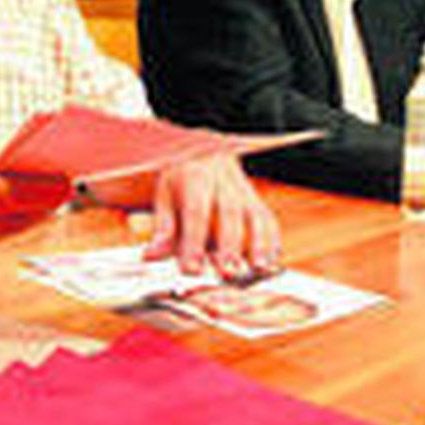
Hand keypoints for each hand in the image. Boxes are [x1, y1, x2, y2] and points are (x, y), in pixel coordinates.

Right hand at [0, 134, 68, 268]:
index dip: (42, 189)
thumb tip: (25, 167)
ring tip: (48, 192)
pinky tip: (12, 209)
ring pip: (4, 232)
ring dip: (25, 214)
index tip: (67, 178)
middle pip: (13, 218)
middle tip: (67, 181)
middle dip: (42, 201)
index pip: (6, 195)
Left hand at [144, 154, 280, 277]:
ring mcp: (243, 189)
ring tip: (257, 269)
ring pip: (255, 215)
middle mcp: (222, 180)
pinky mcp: (256, 200)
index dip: (194, 241)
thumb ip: (162, 228)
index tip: (191, 268)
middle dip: (229, 246)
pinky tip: (269, 262)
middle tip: (227, 273)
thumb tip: (152, 255)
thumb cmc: (182, 178)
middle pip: (229, 213)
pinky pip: (268, 219)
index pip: (195, 211)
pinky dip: (271, 242)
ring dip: (259, 245)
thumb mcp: (164, 196)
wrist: (204, 151)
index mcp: (194, 177)